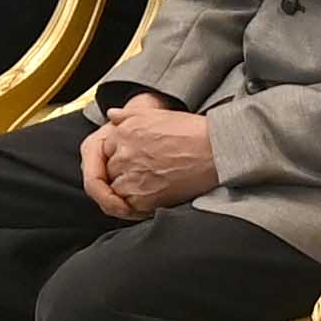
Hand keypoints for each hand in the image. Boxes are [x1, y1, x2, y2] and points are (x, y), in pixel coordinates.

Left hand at [86, 95, 221, 214]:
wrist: (213, 150)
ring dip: (128, 190)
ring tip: (150, 186)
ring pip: (115, 190)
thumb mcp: (156, 114)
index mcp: (123, 132)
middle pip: (110, 171)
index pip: (106, 151)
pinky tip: (153, 196)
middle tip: (145, 174)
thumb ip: (127, 115)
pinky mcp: (143, 197)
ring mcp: (131, 176)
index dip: (121, 157)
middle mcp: (123, 154)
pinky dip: (136, 205)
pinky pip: (127, 207)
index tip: (136, 160)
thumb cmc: (190, 131)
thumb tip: (111, 115)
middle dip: (122, 174)